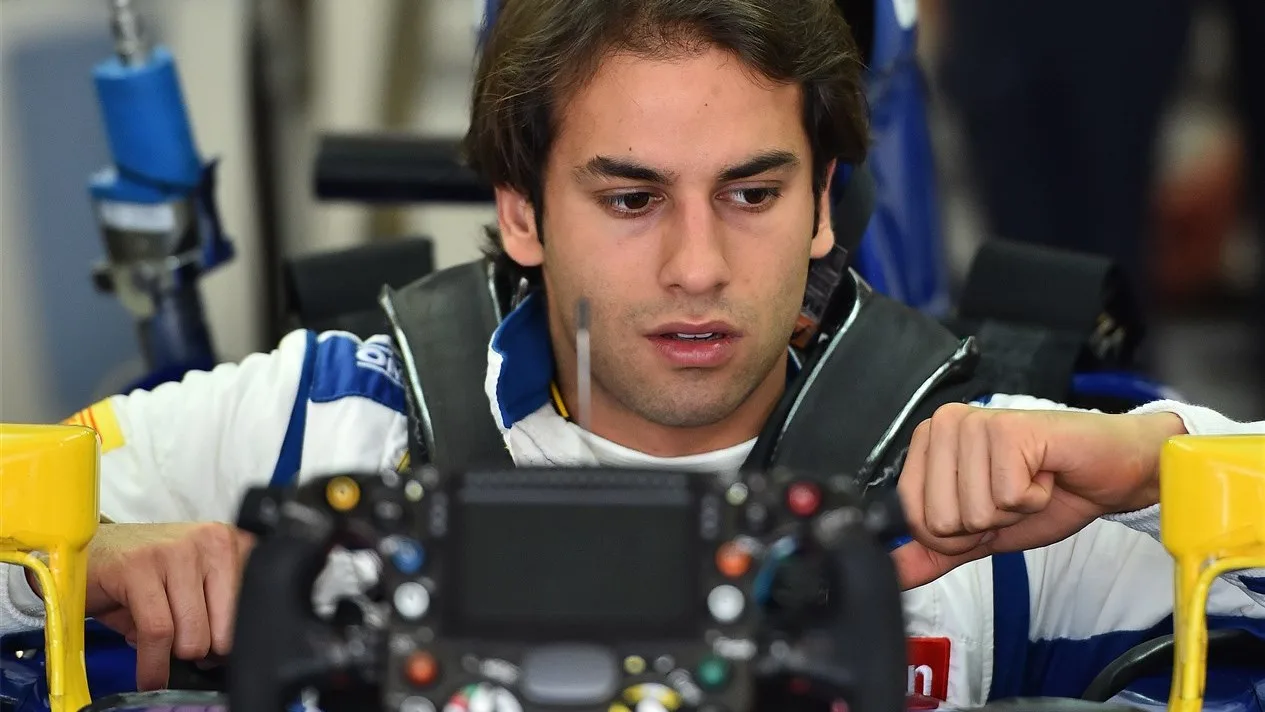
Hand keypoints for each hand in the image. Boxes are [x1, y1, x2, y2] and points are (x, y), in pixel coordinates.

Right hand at [83, 523, 253, 689]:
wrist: (93, 553)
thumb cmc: (146, 574)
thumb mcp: (194, 587)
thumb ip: (218, 612)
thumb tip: (226, 656)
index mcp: (232, 544)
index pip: (254, 607)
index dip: (231, 640)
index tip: (216, 654)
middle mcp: (211, 540)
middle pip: (226, 628)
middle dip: (203, 651)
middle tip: (182, 651)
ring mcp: (175, 550)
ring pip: (193, 633)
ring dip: (173, 656)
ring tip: (160, 651)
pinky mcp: (139, 566)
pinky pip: (158, 632)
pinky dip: (153, 664)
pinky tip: (150, 675)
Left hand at [891, 404, 1184, 589]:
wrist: (1109, 474)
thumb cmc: (1048, 491)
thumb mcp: (981, 532)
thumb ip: (933, 550)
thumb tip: (892, 572)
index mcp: (928, 441)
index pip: (912, 518)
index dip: (958, 532)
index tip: (989, 506)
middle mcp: (945, 424)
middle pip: (938, 520)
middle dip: (984, 524)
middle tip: (1012, 494)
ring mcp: (975, 423)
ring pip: (971, 512)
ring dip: (1011, 511)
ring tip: (1029, 483)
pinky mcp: (1009, 430)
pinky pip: (1006, 497)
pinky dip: (1034, 499)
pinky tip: (1045, 476)